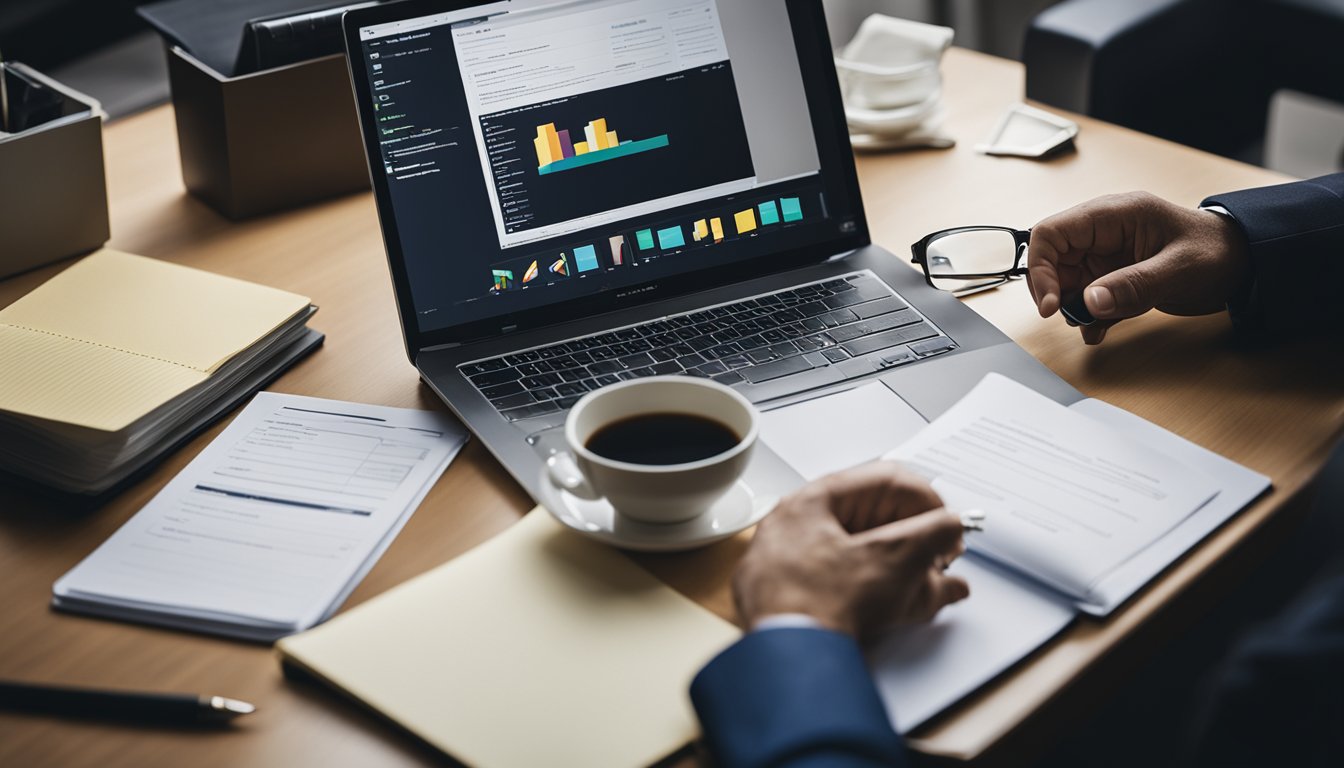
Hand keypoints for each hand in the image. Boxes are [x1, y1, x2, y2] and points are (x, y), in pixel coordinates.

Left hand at [732, 461, 968, 643]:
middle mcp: (793, 528)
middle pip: (871, 519)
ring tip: (925, 590)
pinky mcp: (793, 599)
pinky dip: (875, 593)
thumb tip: (950, 526)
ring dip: (900, 569)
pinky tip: (898, 608)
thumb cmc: (820, 604)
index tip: (946, 528)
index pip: (882, 481)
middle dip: (914, 541)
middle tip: (937, 562)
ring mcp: (788, 565)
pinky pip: (841, 584)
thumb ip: (933, 535)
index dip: (926, 503)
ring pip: (858, 555)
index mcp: (811, 502)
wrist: (787, 663)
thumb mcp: (894, 561)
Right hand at [1026, 192, 1249, 343]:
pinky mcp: (1113, 277)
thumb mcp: (1180, 269)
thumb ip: (1134, 285)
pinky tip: (1100, 330)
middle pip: (1051, 259)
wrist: (1243, 263)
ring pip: (1065, 282)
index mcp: (1114, 215)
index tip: (1051, 305)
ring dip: (1072, 308)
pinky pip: (1086, 297)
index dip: (1040, 269)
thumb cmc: (1218, 252)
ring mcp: (1106, 255)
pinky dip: (1088, 317)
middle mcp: (1103, 232)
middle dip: (1055, 292)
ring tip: (1094, 325)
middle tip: (1072, 318)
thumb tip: (1089, 302)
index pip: (1051, 234)